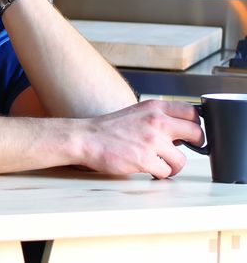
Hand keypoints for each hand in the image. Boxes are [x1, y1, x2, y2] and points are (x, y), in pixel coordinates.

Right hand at [80, 100, 202, 178]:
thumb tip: (179, 134)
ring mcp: (152, 141)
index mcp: (154, 108)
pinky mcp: (145, 160)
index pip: (191, 112)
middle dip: (194, 145)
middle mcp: (156, 121)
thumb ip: (158, 119)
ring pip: (182, 159)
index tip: (191, 133)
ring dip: (173, 165)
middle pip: (196, 133)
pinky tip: (148, 169)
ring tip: (160, 164)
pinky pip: (166, 172)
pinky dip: (159, 174)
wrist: (84, 138)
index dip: (195, 124)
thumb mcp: (136, 113)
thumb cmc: (107, 129)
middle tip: (182, 150)